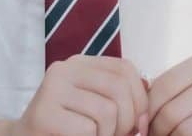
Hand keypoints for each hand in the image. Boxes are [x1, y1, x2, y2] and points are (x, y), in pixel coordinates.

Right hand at [0, 55, 149, 135]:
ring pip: (107, 111)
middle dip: (128, 121)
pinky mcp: (44, 114)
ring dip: (108, 135)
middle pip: (119, 88)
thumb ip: (119, 98)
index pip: (125, 68)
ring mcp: (51, 90)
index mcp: (79, 63)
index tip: (137, 124)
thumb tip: (147, 104)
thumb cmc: (67, 127)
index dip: (140, 99)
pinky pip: (88, 129)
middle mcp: (63, 69)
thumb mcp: (95, 105)